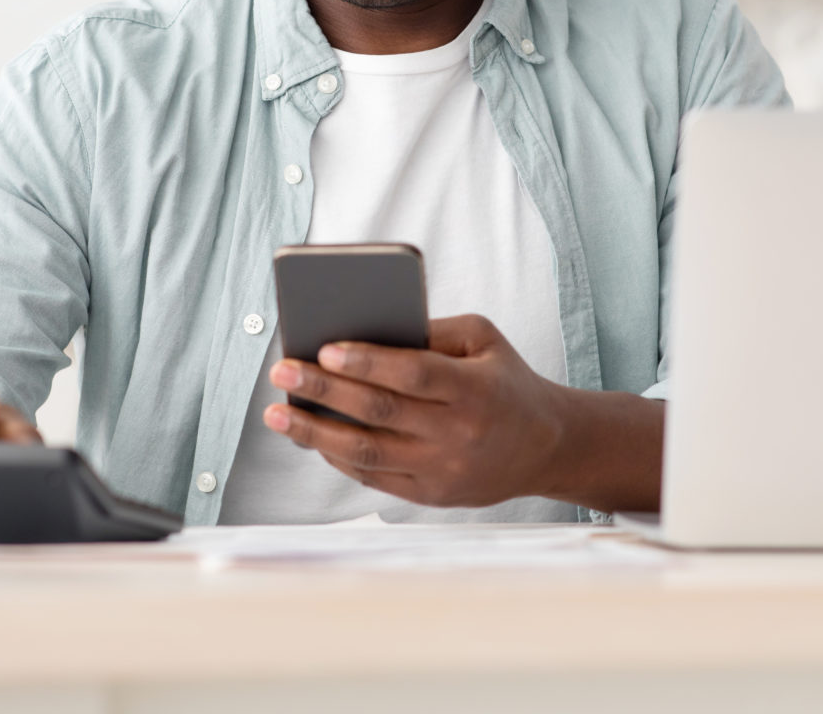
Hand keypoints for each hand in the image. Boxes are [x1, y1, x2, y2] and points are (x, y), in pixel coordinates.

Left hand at [261, 314, 570, 508]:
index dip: (367, 363)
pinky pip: (372, 478)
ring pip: (366, 454)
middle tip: (282, 371)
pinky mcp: (430, 495)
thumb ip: (431, 330)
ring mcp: (443, 471)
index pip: (413, 376)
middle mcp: (459, 435)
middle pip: (380, 413)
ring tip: (276, 412)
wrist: (545, 446)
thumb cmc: (505, 381)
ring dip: (314, 434)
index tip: (324, 349)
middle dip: (323, 392)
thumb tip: (364, 328)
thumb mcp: (483, 340)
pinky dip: (336, 457)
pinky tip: (309, 435)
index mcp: (475, 390)